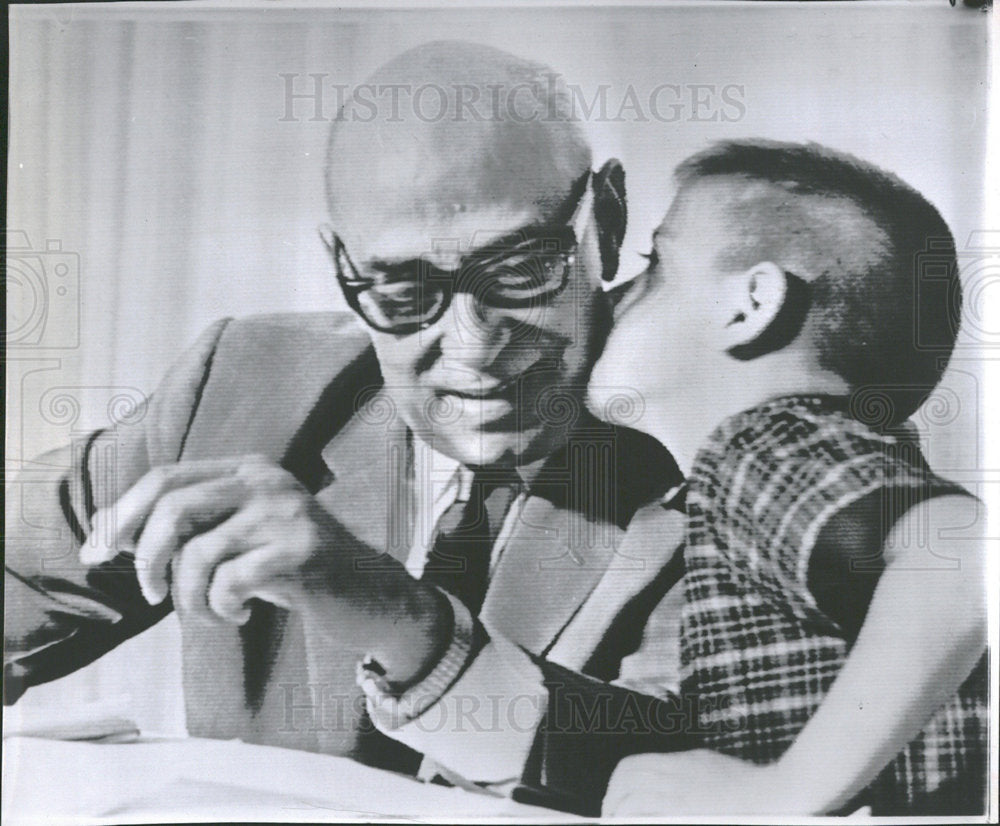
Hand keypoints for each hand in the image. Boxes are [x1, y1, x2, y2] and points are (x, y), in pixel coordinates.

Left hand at [83, 456, 393, 627]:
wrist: (369, 595)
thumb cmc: (294, 569)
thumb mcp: (238, 538)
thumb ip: (186, 529)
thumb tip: (103, 534)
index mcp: (248, 469)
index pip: (166, 478)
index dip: (122, 515)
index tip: (96, 553)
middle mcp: (267, 480)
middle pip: (173, 508)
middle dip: (146, 559)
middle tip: (150, 595)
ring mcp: (287, 513)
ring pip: (198, 555)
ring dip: (190, 599)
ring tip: (211, 613)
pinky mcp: (302, 551)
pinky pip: (230, 583)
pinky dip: (221, 609)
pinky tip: (241, 614)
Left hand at [603, 749, 789, 816]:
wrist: (773, 794)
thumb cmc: (750, 786)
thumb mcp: (711, 767)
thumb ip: (686, 772)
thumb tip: (665, 784)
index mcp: (680, 762)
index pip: (631, 766)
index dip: (617, 784)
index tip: (616, 800)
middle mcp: (675, 773)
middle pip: (625, 778)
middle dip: (613, 798)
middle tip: (612, 816)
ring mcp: (679, 791)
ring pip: (629, 794)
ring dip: (618, 810)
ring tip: (618, 823)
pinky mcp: (682, 809)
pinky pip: (643, 810)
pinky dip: (633, 816)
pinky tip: (634, 823)